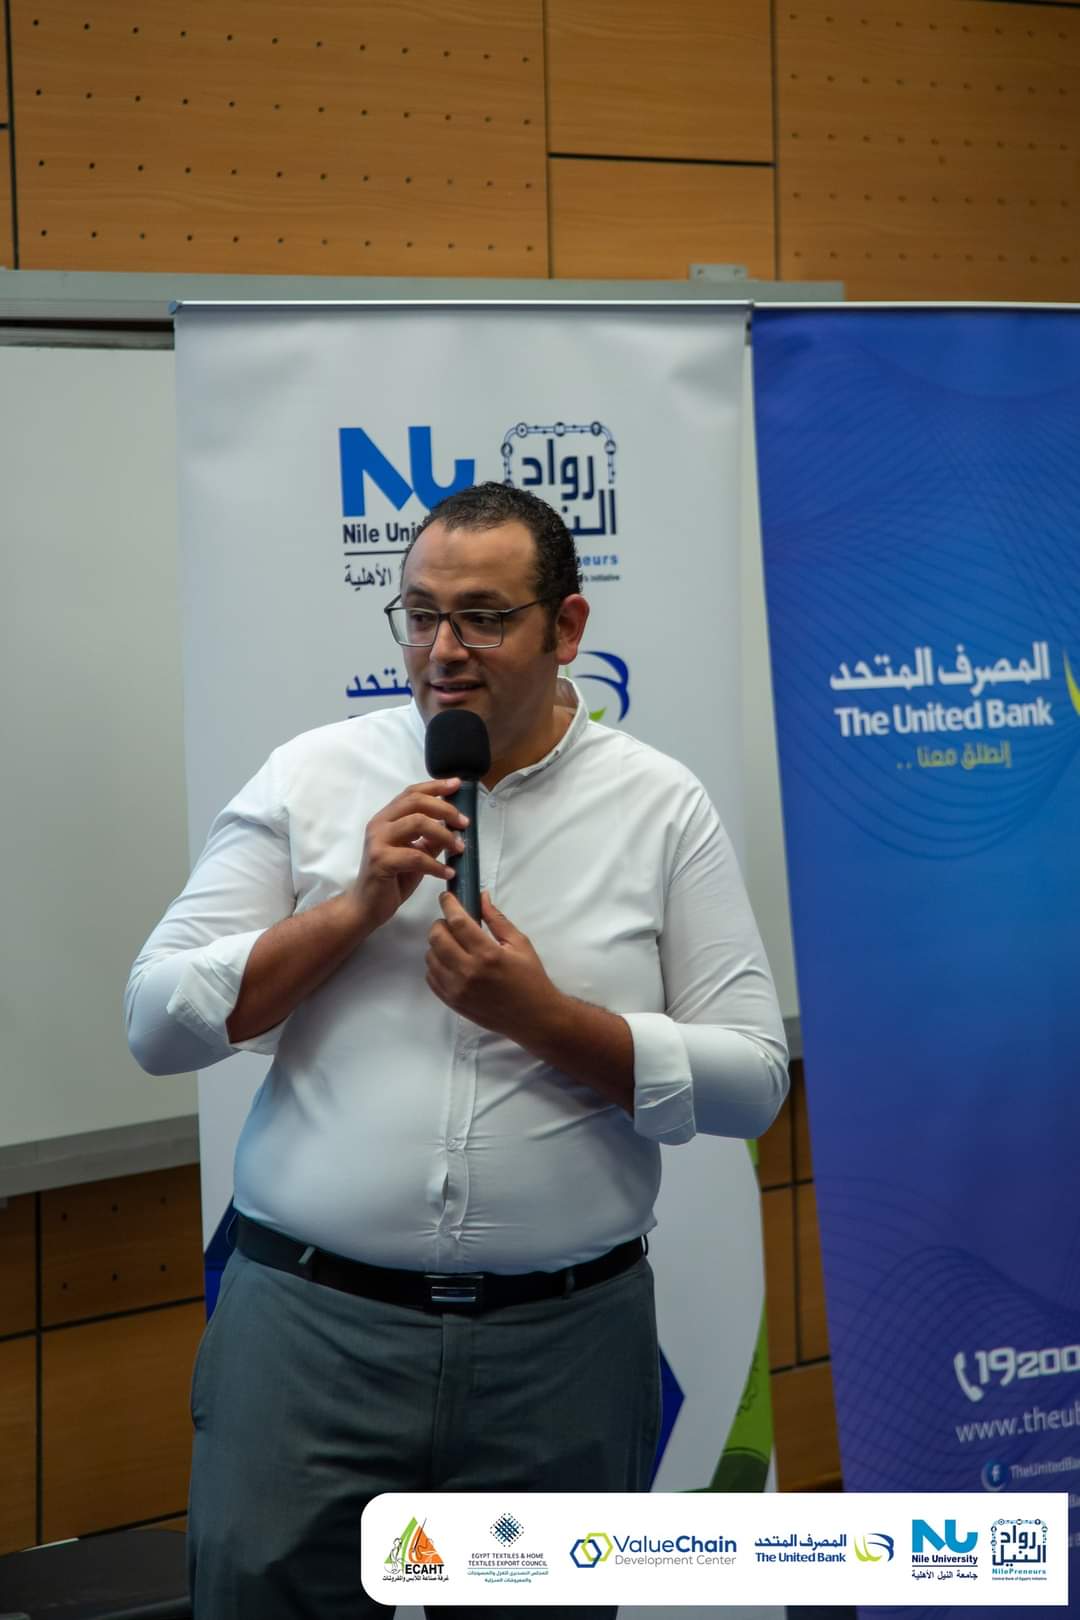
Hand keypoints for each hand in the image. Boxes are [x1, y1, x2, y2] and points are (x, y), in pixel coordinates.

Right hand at [351, 779, 467, 933]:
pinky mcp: (380, 861)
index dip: (435, 787)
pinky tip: (448, 873)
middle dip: (445, 809)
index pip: (411, 793)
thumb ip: (430, 838)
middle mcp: (379, 824)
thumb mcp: (416, 853)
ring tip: (459, 848)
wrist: (367, 906)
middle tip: (464, 822)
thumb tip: (454, 825)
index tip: (457, 785)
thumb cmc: (391, 879)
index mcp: (386, 818)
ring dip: (444, 834)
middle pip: (416, 802)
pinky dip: (437, 865)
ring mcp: (378, 841)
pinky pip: (416, 857)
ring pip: (417, 823)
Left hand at [426, 891, 557, 1042]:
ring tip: (453, 943)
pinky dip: (436, 964)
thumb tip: (481, 896)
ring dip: (437, 944)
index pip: (457, 921)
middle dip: (440, 923)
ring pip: (430, 956)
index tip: (447, 897)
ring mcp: (457, 989)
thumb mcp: (520, 944)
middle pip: (437, 937)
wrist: (534, 1017)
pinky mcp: (452, 1002)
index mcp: (488, 954)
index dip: (449, 904)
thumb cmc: (530, 978)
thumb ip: (497, 919)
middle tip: (451, 922)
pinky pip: (431, 977)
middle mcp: (468, 972)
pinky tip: (451, 962)